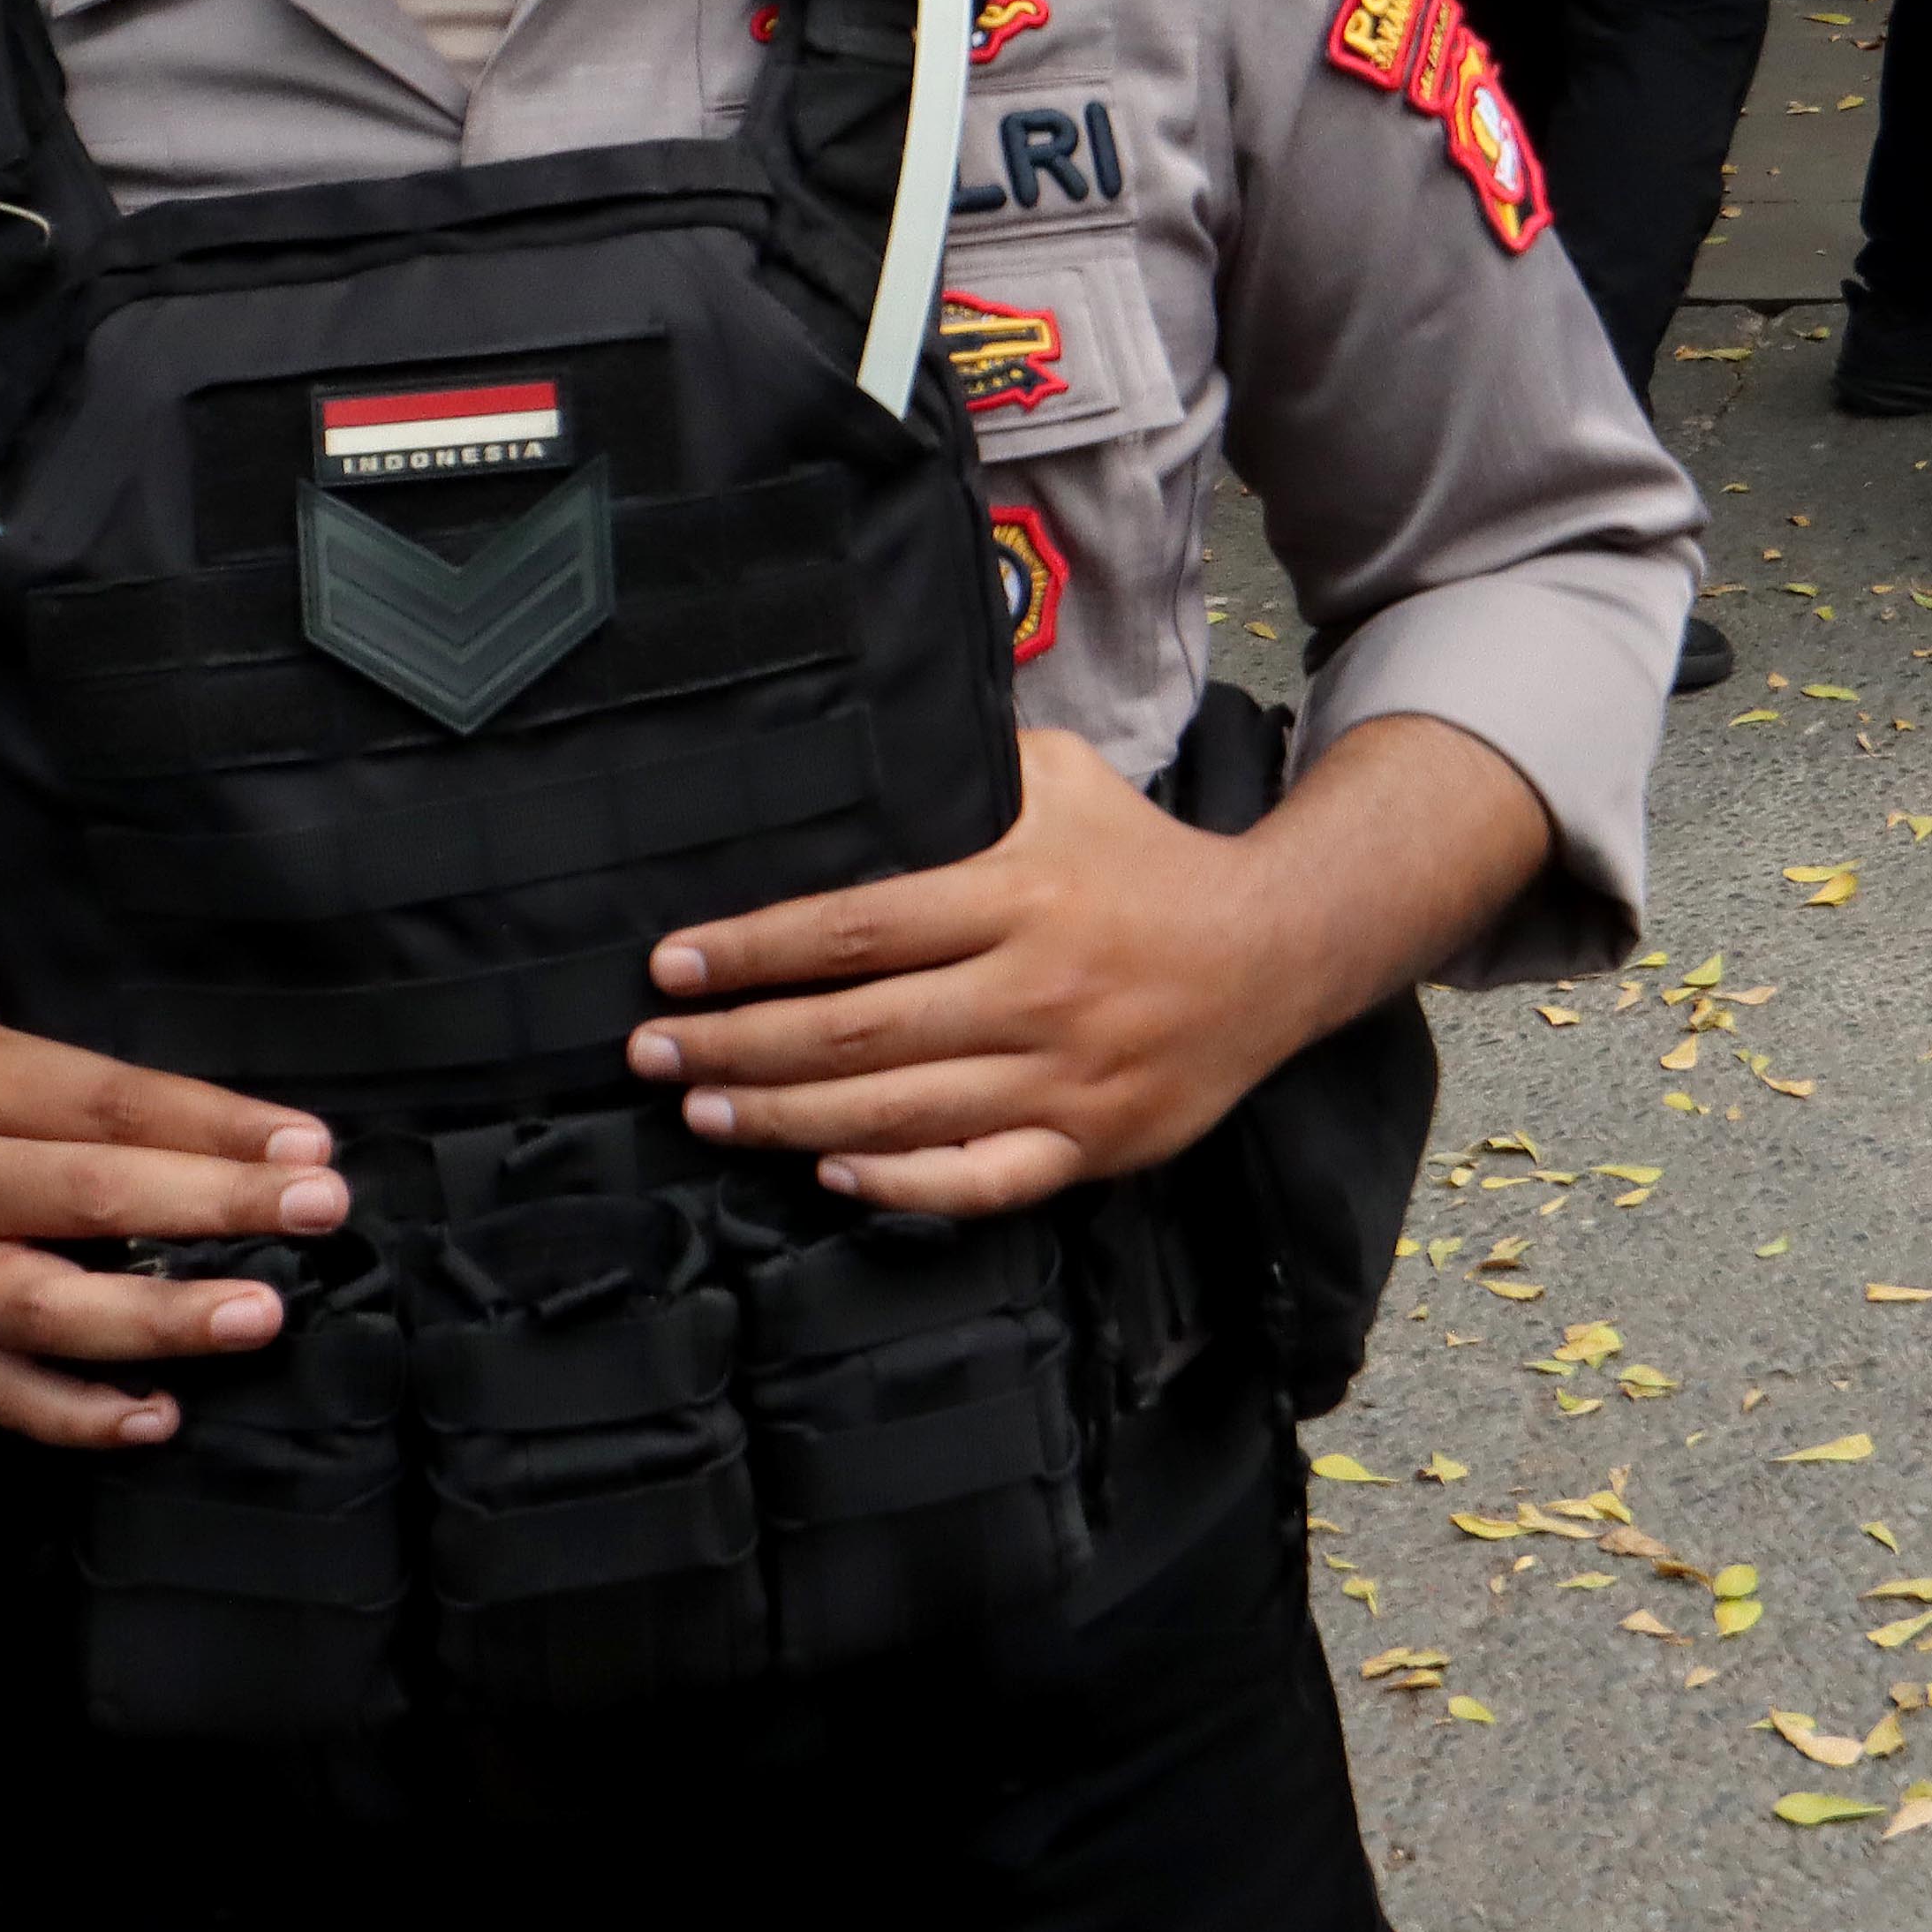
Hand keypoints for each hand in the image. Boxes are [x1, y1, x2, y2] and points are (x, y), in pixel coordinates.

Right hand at [0, 985, 344, 1451]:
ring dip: (161, 1321)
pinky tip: (159, 1417)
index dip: (216, 1125)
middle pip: (91, 1198)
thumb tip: (211, 981)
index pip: (112, 1103)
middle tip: (321, 1210)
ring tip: (261, 1317)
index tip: (311, 1144)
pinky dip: (78, 1416)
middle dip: (215, 1204)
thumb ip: (71, 1005)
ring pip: (48, 1310)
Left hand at [634, 729, 1308, 1215]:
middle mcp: (1037, 990)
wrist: (1279, 949)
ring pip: (900, 1111)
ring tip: (702, 1111)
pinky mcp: (1093, 1143)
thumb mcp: (1067, 779)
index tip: (673, 968)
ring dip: (785, 1119)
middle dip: (738, 1046)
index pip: (857, 929)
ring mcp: (1066, 1077)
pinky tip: (828, 1175)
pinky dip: (900, 1183)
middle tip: (652, 1053)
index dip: (753, 952)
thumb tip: (860, 747)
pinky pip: (982, 1181)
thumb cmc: (1149, 861)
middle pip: (858, 1030)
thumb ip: (968, 770)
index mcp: (1020, 894)